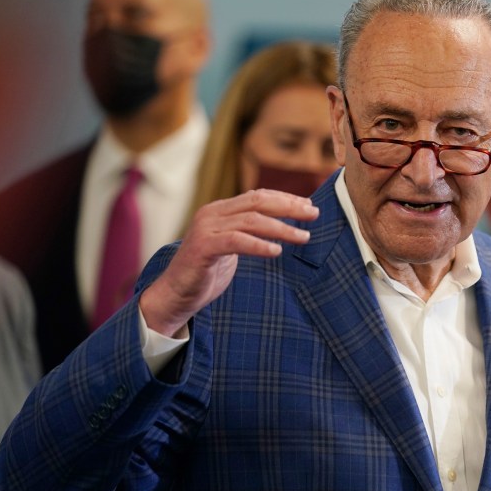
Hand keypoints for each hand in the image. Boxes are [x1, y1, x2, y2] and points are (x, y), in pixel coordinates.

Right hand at [139, 189, 318, 336]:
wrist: (176, 294)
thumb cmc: (208, 271)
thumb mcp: (232, 246)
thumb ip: (250, 232)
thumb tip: (283, 226)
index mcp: (221, 210)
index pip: (258, 196)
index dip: (285, 198)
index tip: (309, 205)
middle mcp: (212, 213)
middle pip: (258, 202)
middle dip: (289, 207)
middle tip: (314, 214)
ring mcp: (206, 228)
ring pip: (251, 221)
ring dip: (281, 228)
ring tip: (303, 237)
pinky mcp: (203, 247)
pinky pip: (236, 241)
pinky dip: (259, 245)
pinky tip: (277, 251)